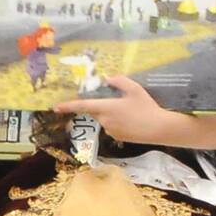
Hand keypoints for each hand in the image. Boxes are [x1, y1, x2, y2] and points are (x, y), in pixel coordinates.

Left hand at [54, 75, 170, 142]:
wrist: (159, 129)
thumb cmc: (147, 107)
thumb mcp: (135, 89)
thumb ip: (119, 81)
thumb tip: (107, 78)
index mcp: (106, 107)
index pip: (82, 106)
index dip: (68, 106)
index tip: (56, 107)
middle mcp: (105, 120)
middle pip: (96, 111)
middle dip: (102, 105)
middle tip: (120, 102)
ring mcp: (111, 130)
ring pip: (105, 119)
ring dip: (112, 114)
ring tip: (131, 111)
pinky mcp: (118, 137)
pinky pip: (113, 127)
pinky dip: (118, 122)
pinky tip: (133, 120)